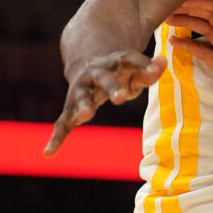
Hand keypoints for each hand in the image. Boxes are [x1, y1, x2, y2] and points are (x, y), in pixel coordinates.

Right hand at [50, 48, 169, 154]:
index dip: (144, 65)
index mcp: (115, 62)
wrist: (86, 63)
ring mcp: (81, 90)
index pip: (130, 60)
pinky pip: (63, 124)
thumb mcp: (135, 69)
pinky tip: (49, 153)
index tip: (156, 69)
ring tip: (85, 115)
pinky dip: (57, 138)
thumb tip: (164, 61)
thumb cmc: (120, 71)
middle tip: (122, 97)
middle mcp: (95, 74)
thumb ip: (149, 70)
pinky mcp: (71, 108)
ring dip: (83, 106)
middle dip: (112, 88)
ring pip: (81, 98)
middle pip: (104, 79)